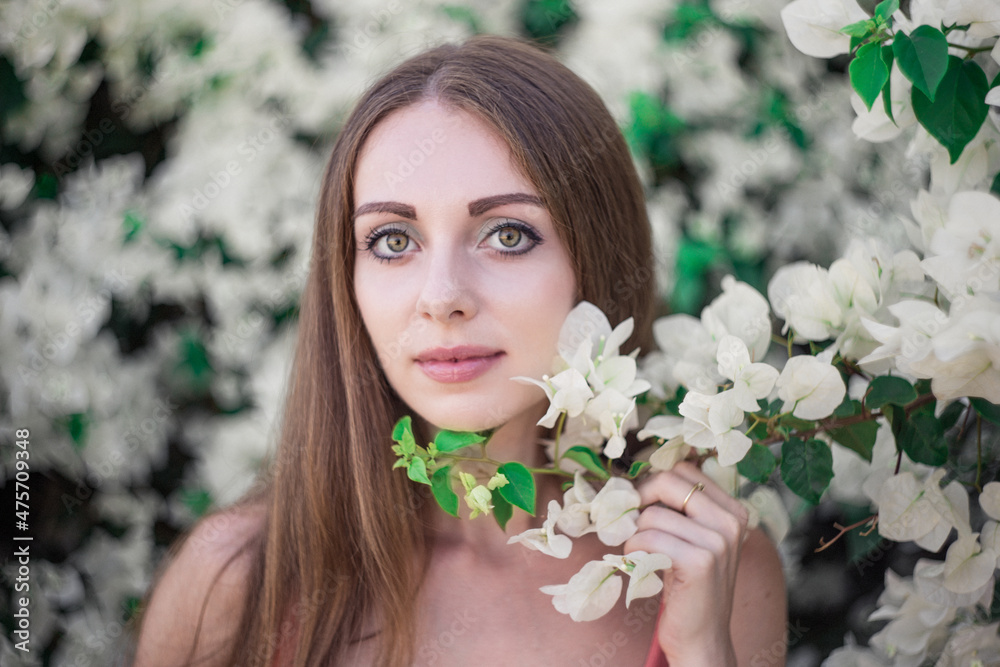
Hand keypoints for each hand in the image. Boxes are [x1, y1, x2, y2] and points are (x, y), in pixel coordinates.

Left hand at [623, 461, 748, 665]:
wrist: (703, 638)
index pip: (684, 470)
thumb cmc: (689, 587)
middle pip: (668, 482)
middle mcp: (731, 521)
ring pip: (652, 514)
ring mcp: (718, 541)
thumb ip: (679, 509)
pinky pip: (648, 538)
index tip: (641, 504)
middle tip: (628, 522)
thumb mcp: (693, 540)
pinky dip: (633, 550)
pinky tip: (639, 565)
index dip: (654, 483)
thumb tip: (633, 481)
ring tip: (640, 554)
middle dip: (639, 499)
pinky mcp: (700, 562)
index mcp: (733, 510)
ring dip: (635, 534)